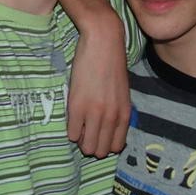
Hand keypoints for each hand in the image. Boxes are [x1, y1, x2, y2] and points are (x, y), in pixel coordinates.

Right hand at [67, 15, 130, 157]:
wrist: (103, 43)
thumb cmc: (112, 65)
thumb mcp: (121, 93)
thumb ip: (117, 112)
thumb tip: (108, 130)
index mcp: (124, 115)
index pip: (115, 146)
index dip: (104, 144)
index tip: (97, 135)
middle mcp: (111, 117)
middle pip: (100, 150)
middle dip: (91, 144)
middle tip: (85, 131)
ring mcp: (94, 113)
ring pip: (86, 146)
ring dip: (80, 140)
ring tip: (78, 126)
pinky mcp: (77, 106)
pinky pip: (72, 133)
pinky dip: (71, 130)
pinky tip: (72, 118)